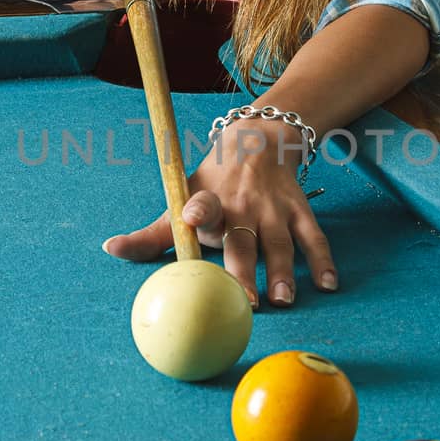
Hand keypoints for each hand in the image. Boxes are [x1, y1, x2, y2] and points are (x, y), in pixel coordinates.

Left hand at [101, 125, 338, 308]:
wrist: (259, 139)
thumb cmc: (212, 182)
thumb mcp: (181, 198)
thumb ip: (151, 234)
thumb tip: (109, 249)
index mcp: (210, 201)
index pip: (203, 204)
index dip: (199, 212)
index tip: (194, 220)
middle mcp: (243, 205)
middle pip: (244, 241)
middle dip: (245, 269)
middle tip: (248, 301)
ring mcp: (274, 210)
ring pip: (281, 244)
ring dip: (284, 272)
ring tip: (284, 300)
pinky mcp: (299, 211)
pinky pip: (315, 238)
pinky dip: (324, 261)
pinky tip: (330, 285)